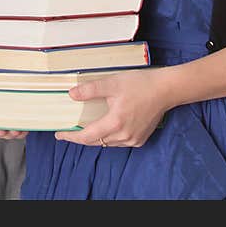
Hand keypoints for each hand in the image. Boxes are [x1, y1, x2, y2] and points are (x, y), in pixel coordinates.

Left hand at [54, 67, 172, 146]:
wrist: (166, 90)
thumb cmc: (140, 84)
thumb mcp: (112, 83)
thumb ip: (90, 90)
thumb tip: (71, 94)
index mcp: (115, 123)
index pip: (87, 136)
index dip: (71, 136)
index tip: (59, 134)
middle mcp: (124, 135)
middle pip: (96, 141)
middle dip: (81, 137)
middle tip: (68, 131)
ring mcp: (134, 139)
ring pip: (108, 142)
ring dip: (95, 137)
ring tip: (83, 129)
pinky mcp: (140, 138)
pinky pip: (119, 141)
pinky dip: (109, 137)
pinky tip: (104, 127)